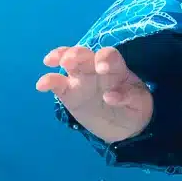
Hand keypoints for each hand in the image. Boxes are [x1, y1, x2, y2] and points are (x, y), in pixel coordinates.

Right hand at [36, 45, 153, 143]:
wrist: (125, 126)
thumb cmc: (134, 108)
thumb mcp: (140, 103)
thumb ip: (129, 97)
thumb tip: (110, 96)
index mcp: (116, 68)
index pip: (109, 55)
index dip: (104, 58)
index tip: (101, 68)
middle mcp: (96, 69)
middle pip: (84, 53)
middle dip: (75, 53)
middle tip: (69, 60)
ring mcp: (81, 79)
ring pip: (68, 61)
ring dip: (59, 57)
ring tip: (51, 62)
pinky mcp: (69, 93)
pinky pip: (56, 83)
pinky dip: (47, 81)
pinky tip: (41, 85)